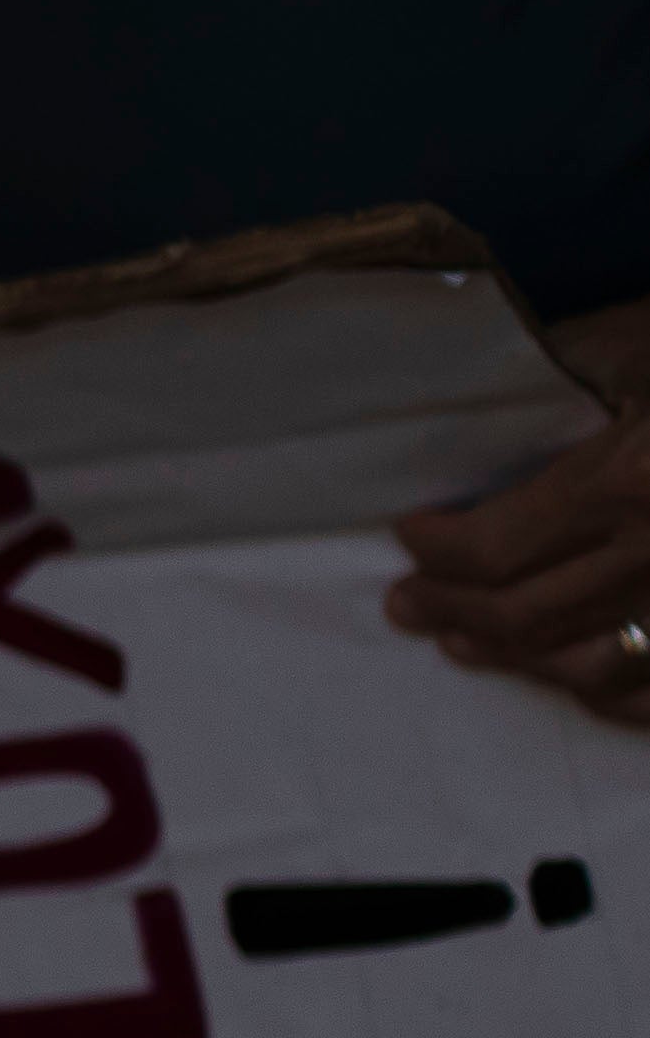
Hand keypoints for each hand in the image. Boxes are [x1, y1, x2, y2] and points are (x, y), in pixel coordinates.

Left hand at [390, 316, 649, 727]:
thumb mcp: (641, 343)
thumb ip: (570, 362)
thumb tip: (488, 385)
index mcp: (631, 484)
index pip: (493, 548)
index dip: (437, 550)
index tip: (412, 536)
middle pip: (523, 615)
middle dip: (451, 608)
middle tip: (409, 602)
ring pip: (587, 665)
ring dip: (515, 657)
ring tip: (467, 640)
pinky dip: (610, 694)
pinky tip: (574, 678)